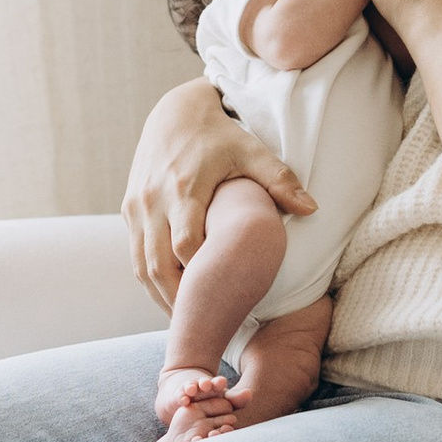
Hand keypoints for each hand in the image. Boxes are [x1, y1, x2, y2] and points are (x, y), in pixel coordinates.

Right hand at [124, 82, 309, 309]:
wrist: (174, 112)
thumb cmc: (219, 134)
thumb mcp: (251, 150)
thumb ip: (279, 180)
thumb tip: (312, 209)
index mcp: (184, 188)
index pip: (186, 245)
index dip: (201, 277)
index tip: (224, 302)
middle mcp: (153, 200)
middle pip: (158, 265)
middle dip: (179, 301)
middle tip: (204, 329)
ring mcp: (136, 206)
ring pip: (142, 266)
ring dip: (161, 297)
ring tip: (188, 323)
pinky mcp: (129, 209)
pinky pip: (135, 255)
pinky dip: (151, 281)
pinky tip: (171, 298)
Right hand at [153, 361, 231, 429]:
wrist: (188, 399)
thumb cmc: (213, 404)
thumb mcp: (225, 402)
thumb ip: (237, 400)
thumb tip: (249, 393)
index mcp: (214, 387)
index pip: (218, 383)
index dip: (219, 383)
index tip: (221, 382)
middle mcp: (201, 387)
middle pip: (204, 383)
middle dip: (205, 383)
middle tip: (206, 384)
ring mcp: (190, 391)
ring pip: (191, 387)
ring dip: (191, 387)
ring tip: (191, 390)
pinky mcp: (178, 397)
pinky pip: (179, 396)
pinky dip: (181, 397)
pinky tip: (183, 400)